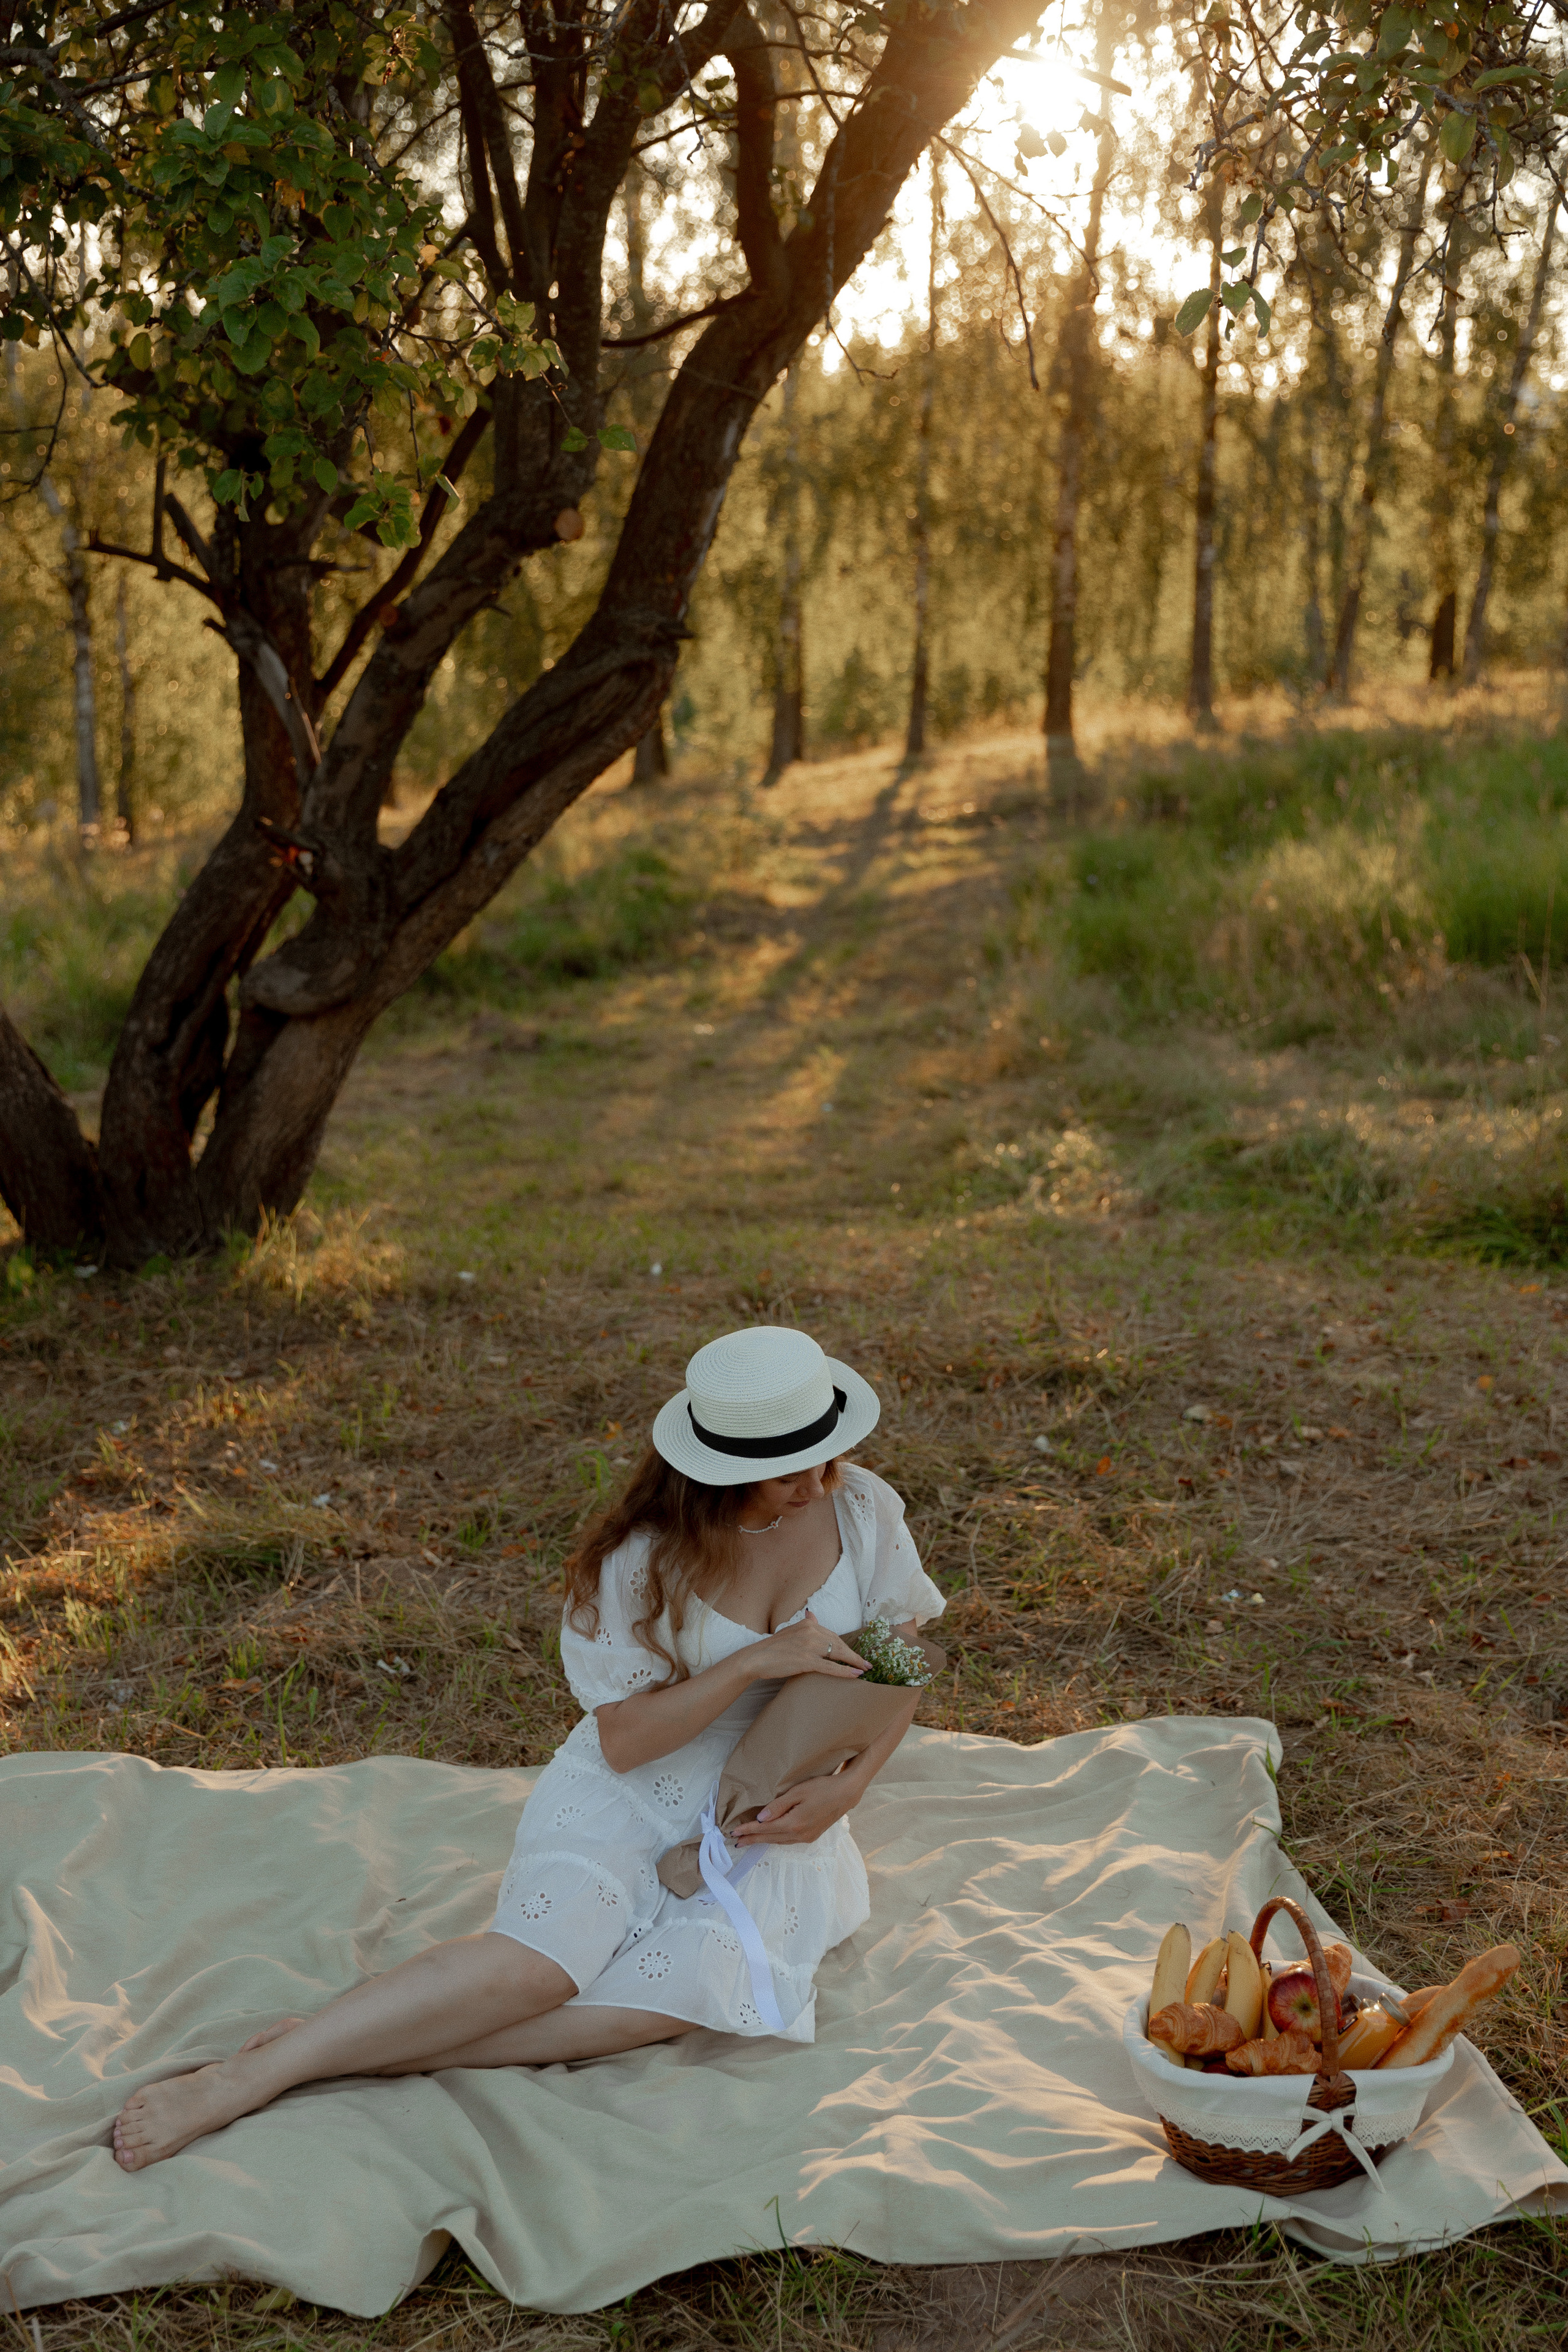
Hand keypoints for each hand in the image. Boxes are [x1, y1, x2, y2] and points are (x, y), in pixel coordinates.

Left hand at [732, 1771, 855, 1846]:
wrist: (846, 1794)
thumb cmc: (822, 1788)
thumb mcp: (798, 1792)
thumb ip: (778, 1806)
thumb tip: (761, 1818)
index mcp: (794, 1824)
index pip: (765, 1829)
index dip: (748, 1830)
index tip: (733, 1832)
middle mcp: (799, 1835)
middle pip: (770, 1838)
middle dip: (752, 1839)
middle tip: (735, 1841)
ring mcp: (806, 1837)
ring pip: (779, 1841)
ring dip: (763, 1840)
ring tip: (749, 1840)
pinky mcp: (811, 1836)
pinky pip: (788, 1840)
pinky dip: (776, 1839)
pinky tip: (770, 1836)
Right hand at [750, 1608, 865, 1684]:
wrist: (756, 1658)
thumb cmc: (773, 1648)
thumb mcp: (790, 1631)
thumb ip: (804, 1625)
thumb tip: (812, 1615)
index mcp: (808, 1625)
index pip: (833, 1636)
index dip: (846, 1646)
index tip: (855, 1654)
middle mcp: (810, 1632)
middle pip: (838, 1644)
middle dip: (854, 1655)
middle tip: (866, 1663)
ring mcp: (809, 1647)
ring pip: (838, 1654)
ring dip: (854, 1662)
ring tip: (865, 1670)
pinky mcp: (806, 1661)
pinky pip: (830, 1667)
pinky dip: (845, 1671)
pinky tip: (856, 1675)